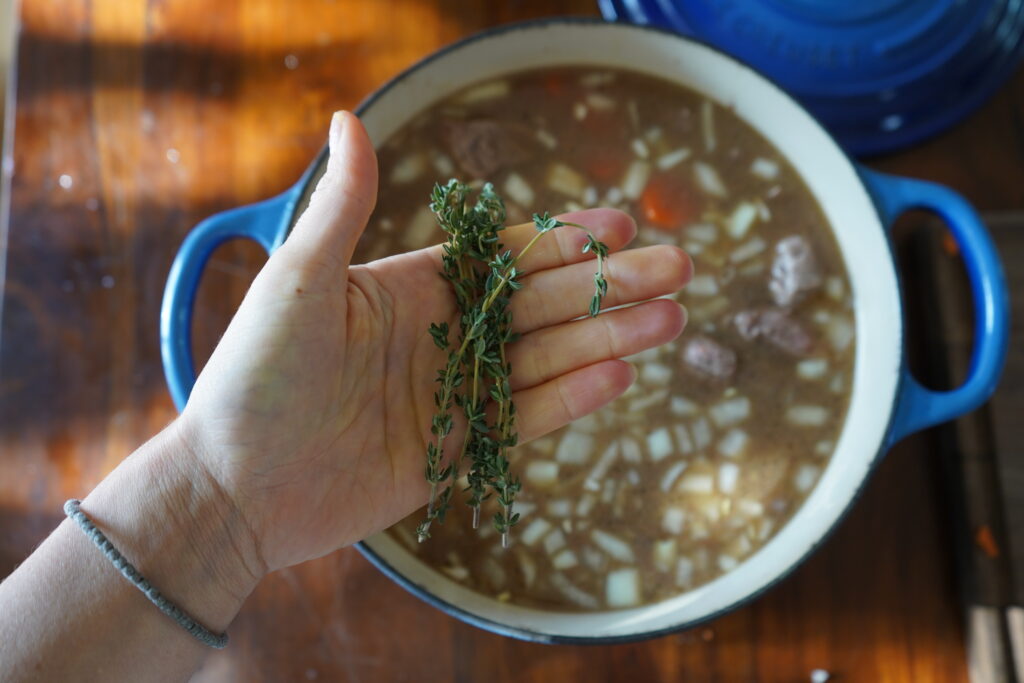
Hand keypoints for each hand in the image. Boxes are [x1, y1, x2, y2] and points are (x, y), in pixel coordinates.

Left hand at [180, 111, 691, 573]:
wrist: (236, 487)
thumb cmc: (256, 375)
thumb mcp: (300, 280)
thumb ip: (343, 206)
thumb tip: (351, 116)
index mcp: (415, 287)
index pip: (507, 257)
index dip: (566, 239)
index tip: (623, 221)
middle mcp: (445, 336)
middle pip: (545, 304)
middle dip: (611, 285)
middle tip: (678, 267)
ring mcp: (457, 394)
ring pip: (548, 360)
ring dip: (609, 339)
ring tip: (670, 320)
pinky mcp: (459, 450)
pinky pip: (526, 419)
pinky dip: (572, 398)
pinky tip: (619, 376)